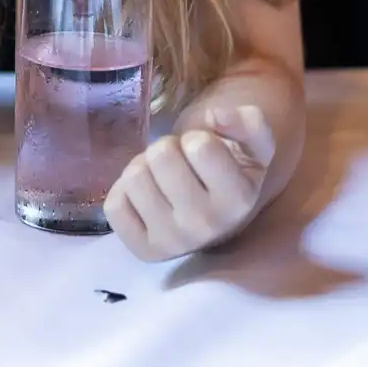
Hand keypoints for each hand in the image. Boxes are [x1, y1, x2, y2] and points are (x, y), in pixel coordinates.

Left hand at [105, 104, 274, 260]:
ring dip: (144, 168)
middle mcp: (207, 225)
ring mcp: (173, 242)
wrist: (217, 215)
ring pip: (134, 177)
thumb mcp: (253, 143)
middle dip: (168, 149)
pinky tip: (146, 197)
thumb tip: (216, 116)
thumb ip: (248, 121)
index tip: (204, 152)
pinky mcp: (144, 250)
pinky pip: (114, 206)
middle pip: (161, 156)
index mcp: (239, 198)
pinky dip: (125, 192)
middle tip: (179, 163)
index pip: (199, 146)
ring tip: (161, 178)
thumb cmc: (231, 170)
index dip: (197, 138)